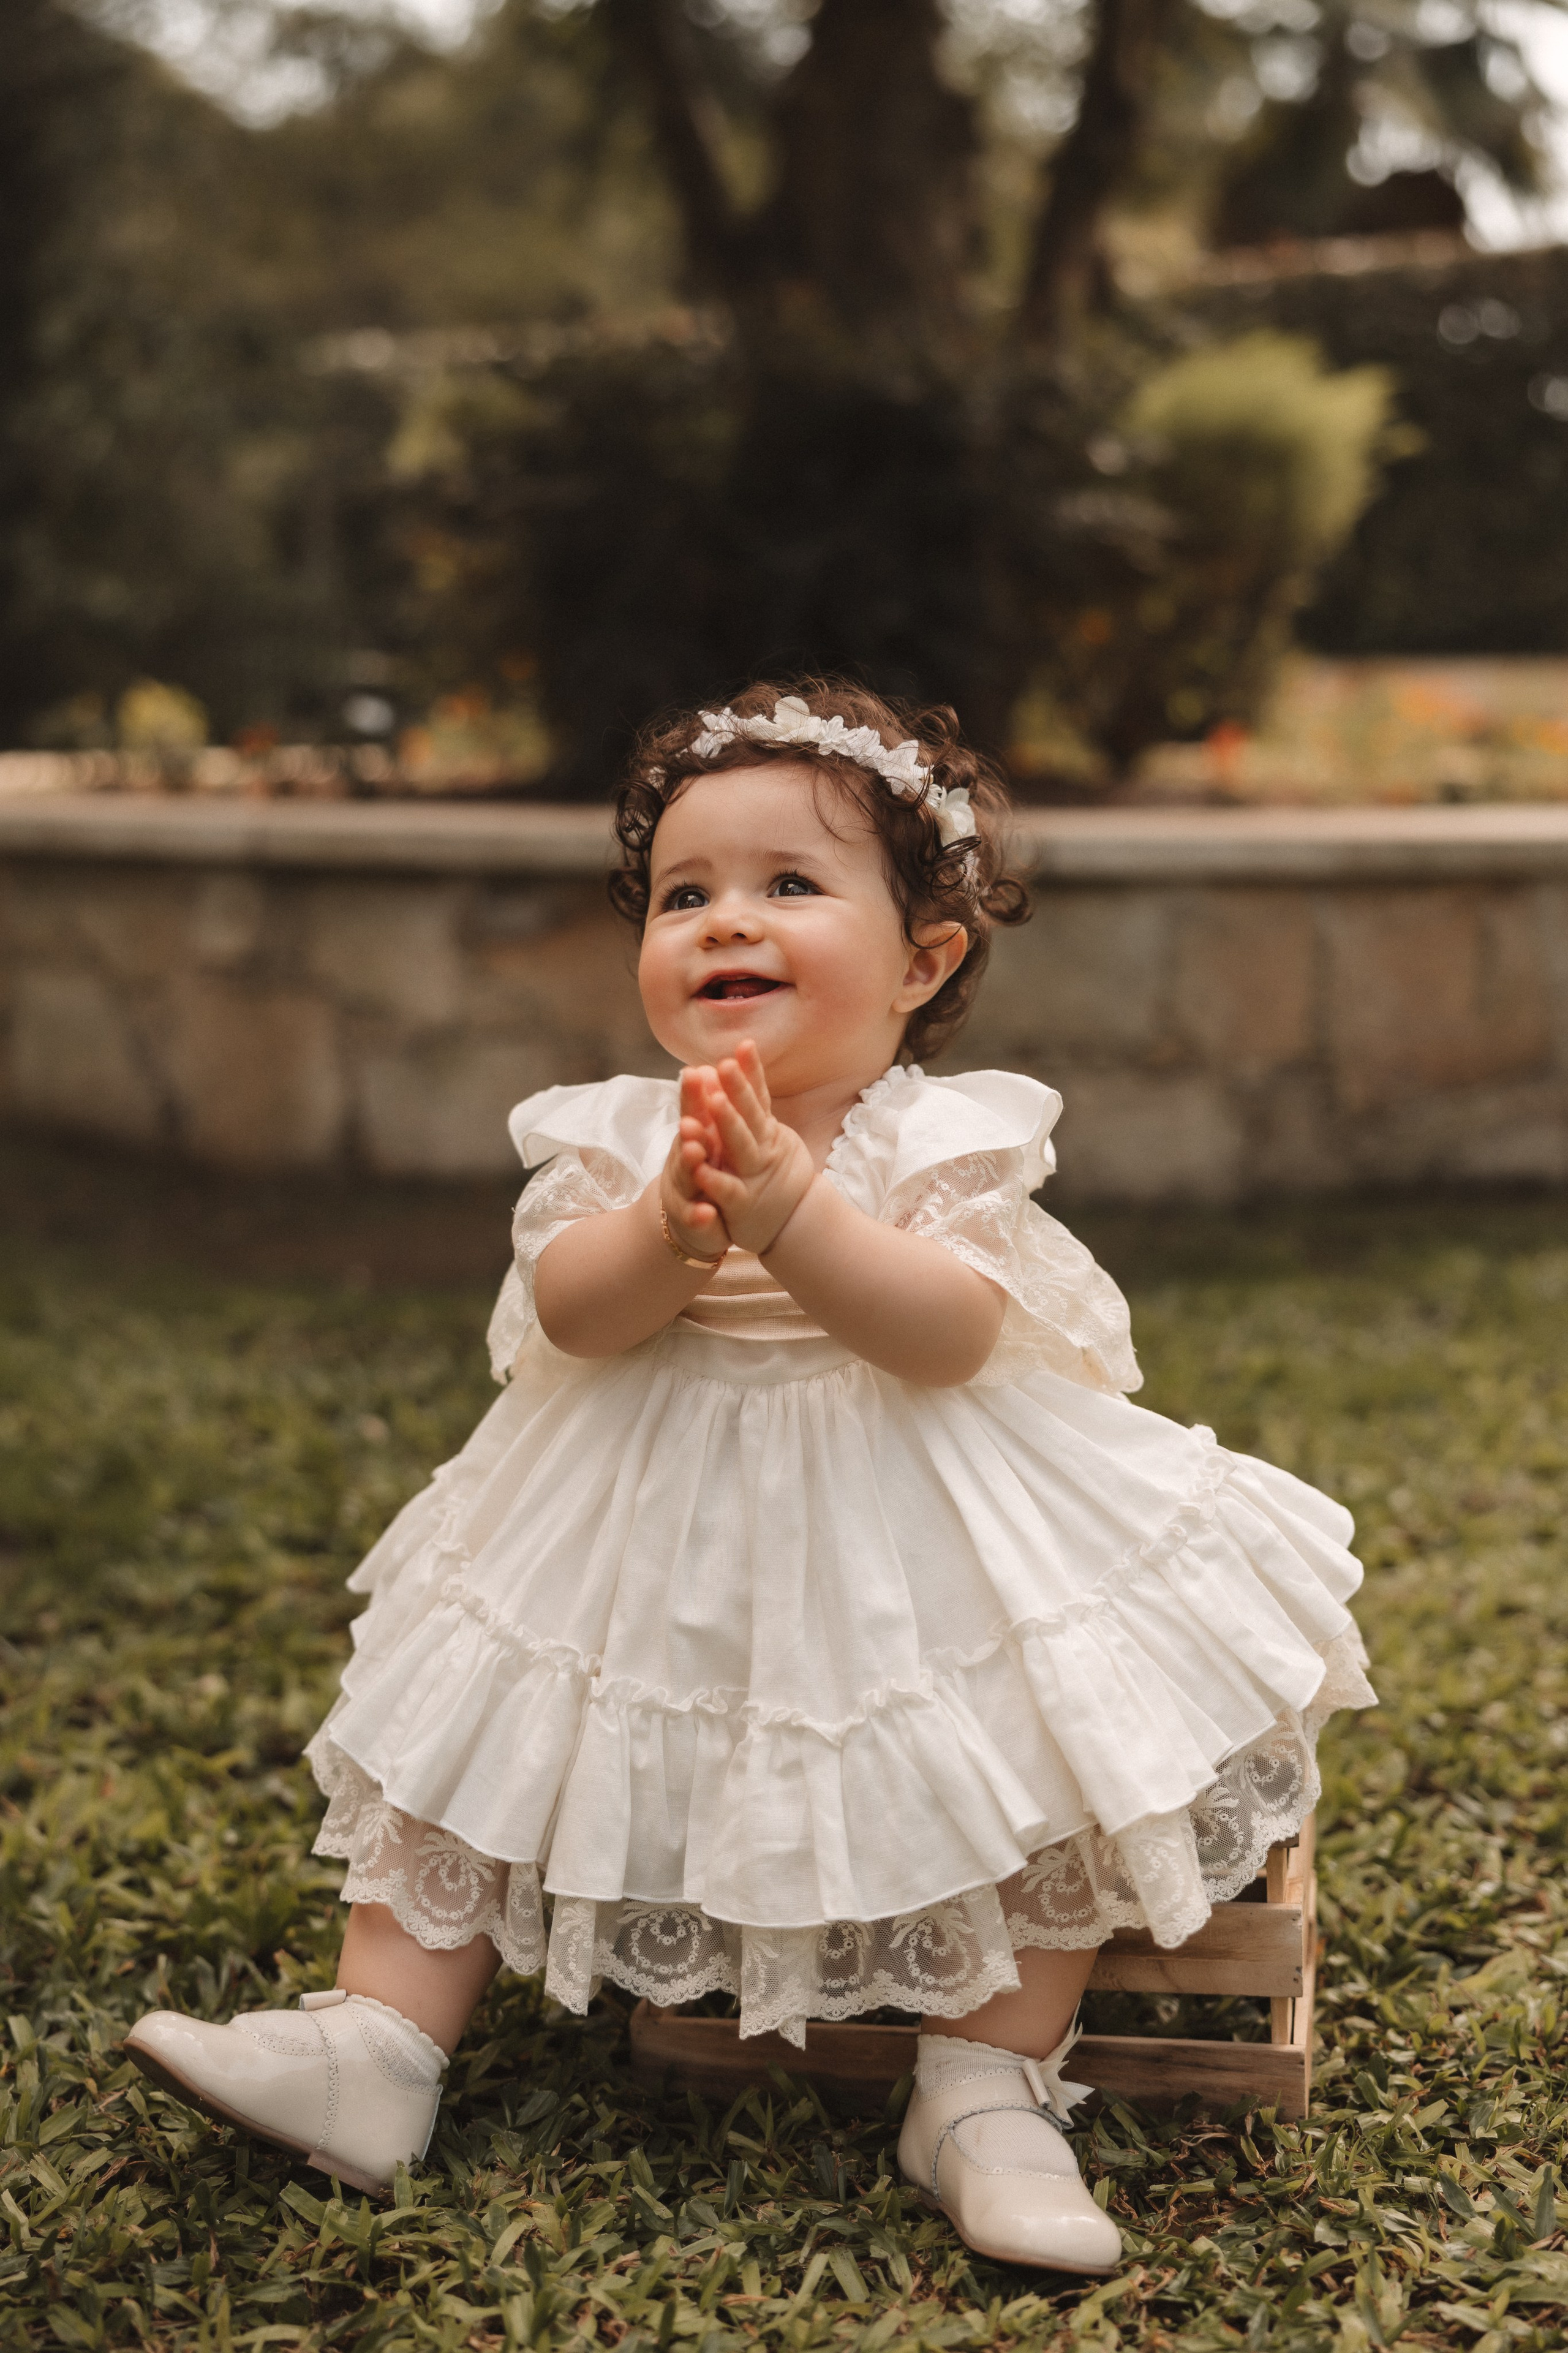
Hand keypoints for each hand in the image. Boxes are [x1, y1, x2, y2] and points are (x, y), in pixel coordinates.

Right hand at [658, 1066, 731, 1260]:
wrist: (687, 1216)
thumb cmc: (702, 1167)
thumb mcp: (707, 1135)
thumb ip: (707, 1106)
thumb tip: (707, 1067)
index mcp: (695, 1136)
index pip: (693, 1110)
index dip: (693, 1093)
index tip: (694, 1071)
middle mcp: (685, 1159)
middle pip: (687, 1139)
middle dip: (691, 1125)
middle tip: (694, 1113)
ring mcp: (685, 1188)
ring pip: (687, 1175)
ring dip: (690, 1164)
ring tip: (696, 1153)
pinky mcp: (689, 1218)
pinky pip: (693, 1216)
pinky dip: (698, 1215)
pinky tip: (706, 1213)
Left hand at [684, 1040, 814, 1256]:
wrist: (793, 1224)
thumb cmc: (773, 1177)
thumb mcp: (769, 1140)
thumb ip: (755, 1109)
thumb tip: (740, 1069)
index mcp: (767, 1133)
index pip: (760, 1097)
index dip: (752, 1072)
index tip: (745, 1044)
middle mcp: (764, 1150)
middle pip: (752, 1116)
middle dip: (738, 1090)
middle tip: (724, 1065)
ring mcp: (754, 1176)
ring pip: (741, 1148)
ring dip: (727, 1124)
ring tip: (713, 1101)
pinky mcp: (742, 1205)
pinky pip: (728, 1189)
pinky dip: (715, 1178)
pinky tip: (699, 1164)